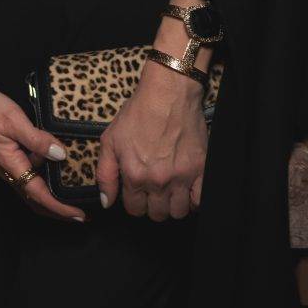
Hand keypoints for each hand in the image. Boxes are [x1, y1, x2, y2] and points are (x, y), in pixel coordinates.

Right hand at [0, 67, 83, 224]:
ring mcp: (5, 162)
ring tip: (72, 186)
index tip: (79, 215)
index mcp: (10, 165)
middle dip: (56, 210)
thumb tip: (60, 154)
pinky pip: (26, 171)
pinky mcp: (4, 154)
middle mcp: (7, 169)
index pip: (39, 195)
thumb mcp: (13, 120)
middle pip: (34, 199)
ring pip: (30, 185)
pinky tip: (53, 161)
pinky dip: (42, 174)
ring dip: (50, 192)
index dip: (60, 208)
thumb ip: (37, 139)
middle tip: (79, 213)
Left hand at [95, 66, 207, 219]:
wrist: (168, 93)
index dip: (133, 202)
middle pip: (157, 214)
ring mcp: (182, 177)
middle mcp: (158, 180)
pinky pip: (201, 201)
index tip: (136, 193)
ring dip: (173, 205)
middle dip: (152, 205)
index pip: (134, 209)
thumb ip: (105, 174)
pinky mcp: (202, 170)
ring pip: (179, 212)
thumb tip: (106, 202)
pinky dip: (194, 200)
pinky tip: (187, 190)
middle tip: (152, 191)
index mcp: (135, 175)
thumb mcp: (110, 140)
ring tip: (169, 191)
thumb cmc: (138, 113)